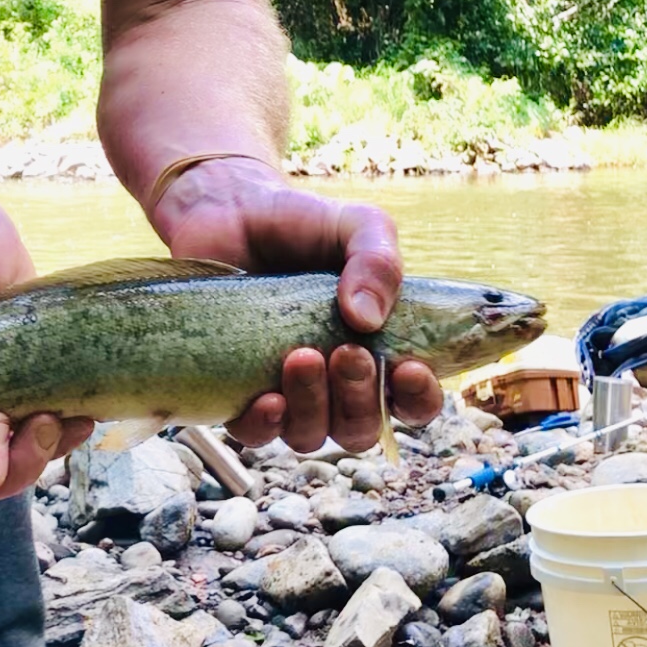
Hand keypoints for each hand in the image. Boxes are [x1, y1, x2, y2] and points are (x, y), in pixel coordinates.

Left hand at [151, 157, 444, 452]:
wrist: (228, 210)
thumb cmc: (302, 224)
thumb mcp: (355, 226)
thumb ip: (378, 261)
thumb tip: (367, 318)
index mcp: (378, 349)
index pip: (413, 401)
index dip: (418, 399)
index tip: (407, 368)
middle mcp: (335, 382)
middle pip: (360, 428)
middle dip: (360, 399)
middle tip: (346, 352)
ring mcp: (287, 391)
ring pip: (310, 435)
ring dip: (313, 408)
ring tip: (301, 356)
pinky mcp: (237, 392)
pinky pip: (254, 433)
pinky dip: (265, 425)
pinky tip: (267, 398)